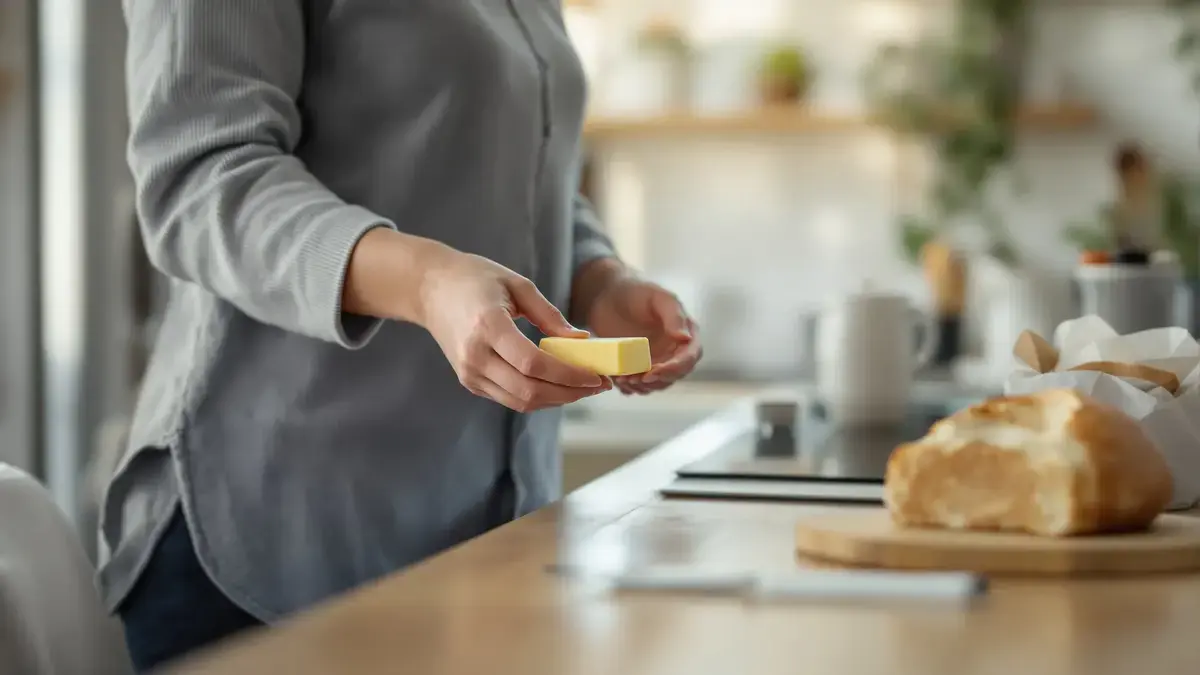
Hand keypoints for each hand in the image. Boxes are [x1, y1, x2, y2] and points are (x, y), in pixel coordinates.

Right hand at [418, 249, 613, 410]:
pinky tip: (559, 385)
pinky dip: (539, 396)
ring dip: (557, 399)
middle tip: (599, 385)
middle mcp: (474, 356)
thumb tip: (582, 340)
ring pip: (521, 401)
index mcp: (487, 326)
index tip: (596, 375)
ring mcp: (469, 373)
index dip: (568, 375)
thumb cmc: (475, 279)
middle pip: (529, 391)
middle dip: (570, 392)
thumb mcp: (517, 284)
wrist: (430, 289)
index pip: (533, 364)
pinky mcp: (469, 381)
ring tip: (584, 387)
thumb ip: (550, 315)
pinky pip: (510, 398)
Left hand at [580, 263, 701, 394]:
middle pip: (674, 375)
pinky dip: (630, 387)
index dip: (674, 368)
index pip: (689, 357)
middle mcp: (675, 350)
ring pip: (657, 384)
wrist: (609, 296)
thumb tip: (686, 338)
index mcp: (686, 333)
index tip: (654, 371)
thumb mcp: (657, 297)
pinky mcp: (640, 367)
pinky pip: (639, 385)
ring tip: (623, 379)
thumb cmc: (636, 291)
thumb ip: (673, 314)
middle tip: (635, 378)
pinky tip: (619, 380)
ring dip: (642, 387)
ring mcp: (658, 361)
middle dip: (656, 381)